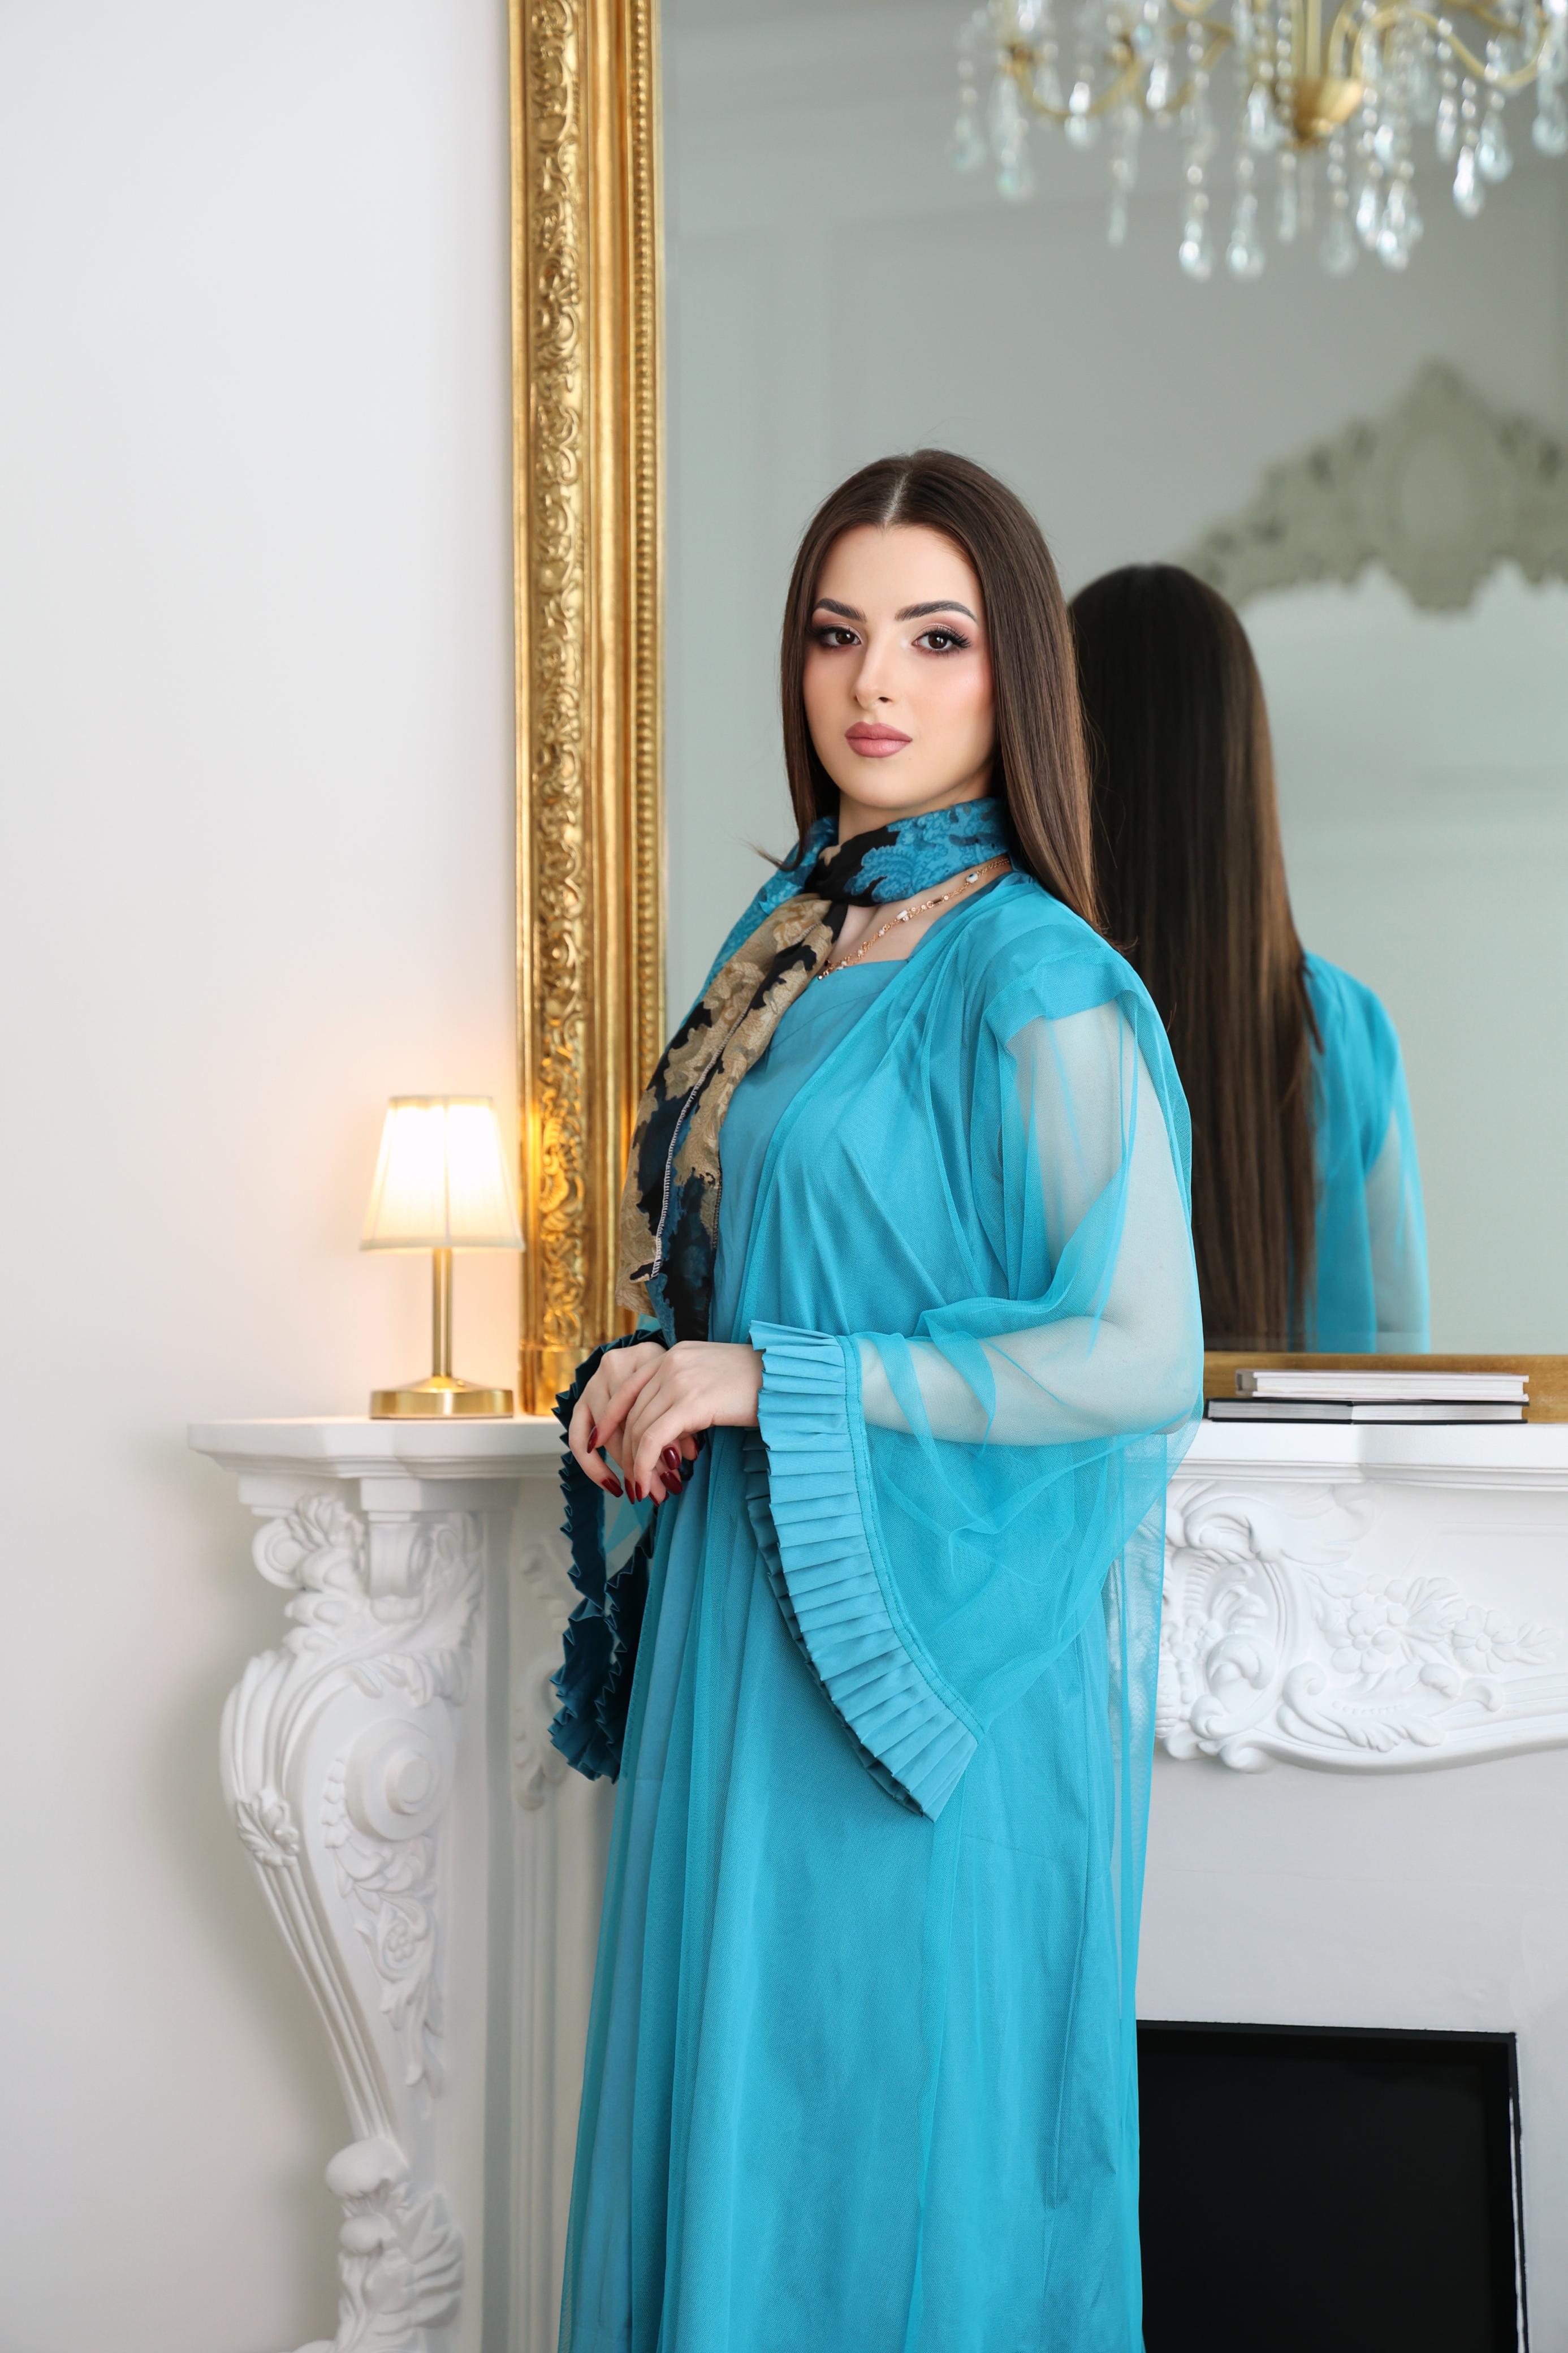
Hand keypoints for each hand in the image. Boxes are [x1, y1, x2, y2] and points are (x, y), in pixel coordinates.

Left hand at [567, 1340, 761, 1504]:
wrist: (789, 1379)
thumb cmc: (759, 1387)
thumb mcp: (713, 1381)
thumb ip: (685, 1394)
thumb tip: (667, 1430)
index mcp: (675, 1353)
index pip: (628, 1387)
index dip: (610, 1418)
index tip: (597, 1442)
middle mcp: (671, 1361)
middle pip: (631, 1412)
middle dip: (625, 1452)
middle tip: (630, 1481)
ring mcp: (680, 1379)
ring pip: (638, 1428)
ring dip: (635, 1465)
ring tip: (640, 1491)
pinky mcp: (691, 1402)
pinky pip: (653, 1439)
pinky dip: (644, 1465)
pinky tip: (646, 1485)